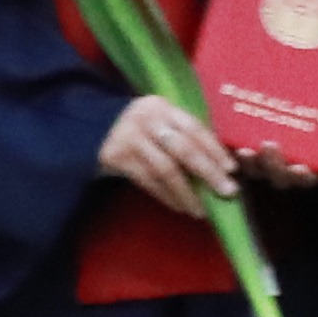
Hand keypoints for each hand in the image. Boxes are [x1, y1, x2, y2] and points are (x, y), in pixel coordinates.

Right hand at [98, 93, 240, 215]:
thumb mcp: (157, 123)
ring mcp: (129, 137)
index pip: (195, 128)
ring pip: (166, 169)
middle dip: (209, 172)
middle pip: (184, 148)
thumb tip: (220, 164)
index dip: (216, 150)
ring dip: (187, 192)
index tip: (233, 169)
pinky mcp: (115, 157)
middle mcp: (146, 119)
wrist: (84, 131)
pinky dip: (166, 196)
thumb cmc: (135, 131)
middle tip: (227, 192)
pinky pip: (148, 181)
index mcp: (163, 107)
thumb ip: (182, 135)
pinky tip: (179, 206)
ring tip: (201, 209)